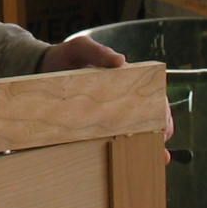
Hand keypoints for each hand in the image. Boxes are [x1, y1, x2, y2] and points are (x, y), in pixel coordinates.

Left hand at [39, 37, 175, 160]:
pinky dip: (122, 147)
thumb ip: (99, 52)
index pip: (154, 96)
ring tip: (154, 159)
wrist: (42, 68)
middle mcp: (123, 97)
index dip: (163, 114)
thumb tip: (121, 61)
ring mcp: (110, 111)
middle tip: (160, 150)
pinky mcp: (95, 122)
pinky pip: (113, 136)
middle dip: (158, 133)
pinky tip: (128, 160)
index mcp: (127, 79)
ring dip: (146, 144)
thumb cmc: (66, 56)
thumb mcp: (81, 48)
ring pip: (135, 129)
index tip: (164, 128)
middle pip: (149, 117)